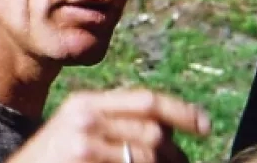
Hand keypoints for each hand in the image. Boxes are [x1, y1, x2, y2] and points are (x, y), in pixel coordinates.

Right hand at [6, 88, 210, 162]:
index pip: (145, 100)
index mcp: (86, 103)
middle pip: (152, 130)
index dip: (182, 111)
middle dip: (176, 152)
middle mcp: (85, 118)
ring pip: (146, 155)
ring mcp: (82, 144)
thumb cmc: (50, 161)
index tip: (206, 124)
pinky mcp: (82, 162)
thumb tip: (166, 129)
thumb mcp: (75, 130)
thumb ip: (113, 122)